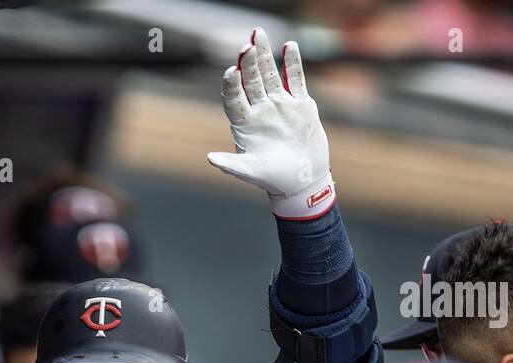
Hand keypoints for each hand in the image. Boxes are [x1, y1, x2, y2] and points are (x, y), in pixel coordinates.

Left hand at [206, 28, 333, 219]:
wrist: (302, 180)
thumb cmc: (273, 179)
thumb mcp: (250, 171)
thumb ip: (231, 164)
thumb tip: (210, 159)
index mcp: (244, 123)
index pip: (233, 97)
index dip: (231, 84)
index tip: (231, 71)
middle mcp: (259, 110)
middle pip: (250, 80)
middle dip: (247, 62)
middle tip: (246, 44)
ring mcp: (279, 105)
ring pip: (271, 74)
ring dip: (265, 55)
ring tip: (259, 33)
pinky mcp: (300, 104)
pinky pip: (296, 79)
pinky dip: (293, 63)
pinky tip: (289, 46)